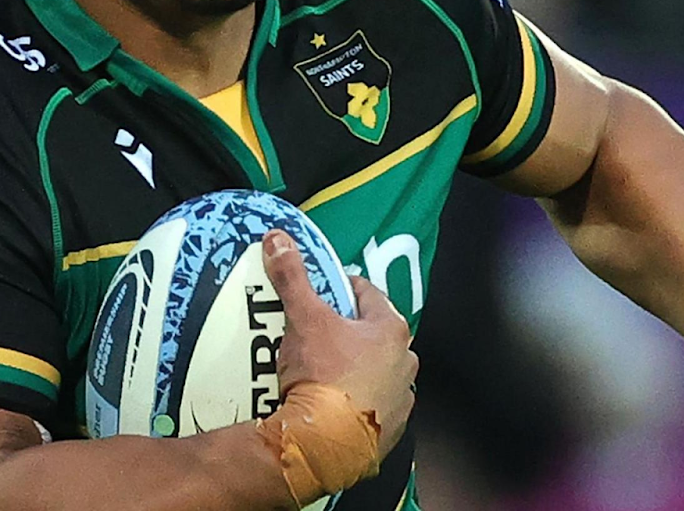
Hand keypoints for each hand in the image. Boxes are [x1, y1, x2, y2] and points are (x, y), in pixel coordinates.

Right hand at [261, 229, 417, 461]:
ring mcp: (401, 398)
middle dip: (347, 332)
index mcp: (391, 329)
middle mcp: (404, 361)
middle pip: (372, 335)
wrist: (324, 444)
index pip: (367, 294)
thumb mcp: (303, 319)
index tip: (322, 290)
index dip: (342, 288)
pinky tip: (331, 405)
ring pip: (376, 371)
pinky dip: (355, 402)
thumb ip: (292, 277)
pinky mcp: (390, 430)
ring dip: (355, 368)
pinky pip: (372, 406)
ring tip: (321, 371)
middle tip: (316, 333)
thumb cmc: (323, 375)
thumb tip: (278, 239)